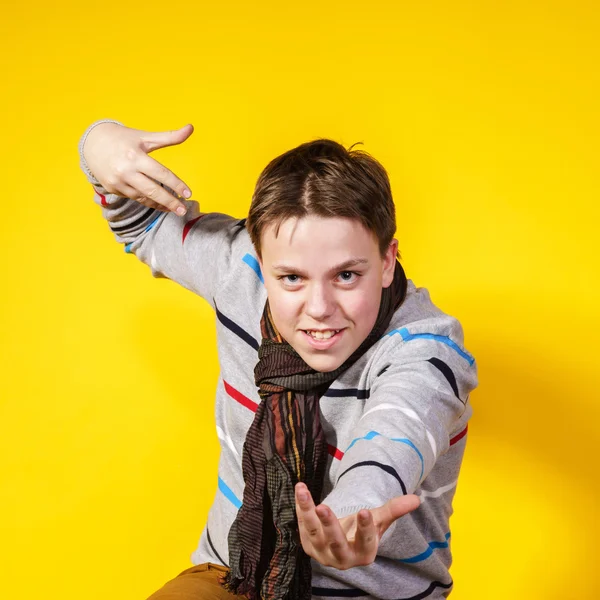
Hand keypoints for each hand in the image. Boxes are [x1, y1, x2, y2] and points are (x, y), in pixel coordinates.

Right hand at [83, 122, 194, 214]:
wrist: (92, 143)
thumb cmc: (123, 139)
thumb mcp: (145, 137)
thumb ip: (169, 136)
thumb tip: (190, 128)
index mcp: (135, 156)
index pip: (161, 174)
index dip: (176, 185)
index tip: (188, 193)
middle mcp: (126, 171)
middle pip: (152, 190)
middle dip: (170, 202)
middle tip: (183, 210)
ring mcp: (118, 182)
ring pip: (144, 197)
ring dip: (160, 204)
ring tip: (174, 208)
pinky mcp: (113, 189)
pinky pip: (135, 198)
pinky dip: (148, 202)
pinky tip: (160, 204)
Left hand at [295, 482, 419, 569]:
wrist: (342, 542)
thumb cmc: (362, 530)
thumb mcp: (378, 520)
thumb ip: (394, 510)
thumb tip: (416, 499)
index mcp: (364, 553)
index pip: (366, 541)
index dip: (365, 527)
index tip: (364, 511)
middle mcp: (342, 557)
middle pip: (335, 543)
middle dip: (329, 525)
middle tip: (323, 507)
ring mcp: (322, 552)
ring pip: (313, 532)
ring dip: (307, 511)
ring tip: (303, 490)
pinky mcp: (307, 543)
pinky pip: (302, 524)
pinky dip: (300, 507)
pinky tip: (300, 489)